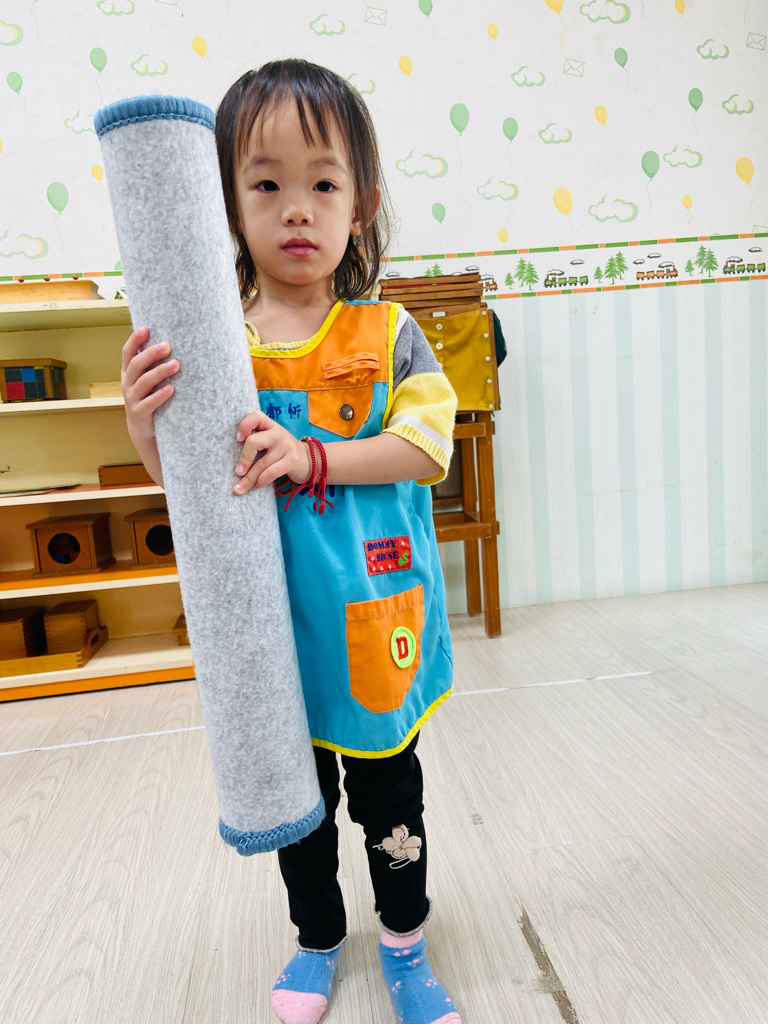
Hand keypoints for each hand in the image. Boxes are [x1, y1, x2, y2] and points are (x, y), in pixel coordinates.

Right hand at [120, 326, 177, 442]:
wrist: (142, 429)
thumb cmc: (149, 398)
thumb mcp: (147, 380)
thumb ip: (152, 365)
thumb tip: (171, 342)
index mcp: (128, 372)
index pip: (127, 353)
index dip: (134, 340)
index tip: (146, 329)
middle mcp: (127, 383)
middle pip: (136, 365)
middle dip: (151, 354)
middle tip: (167, 346)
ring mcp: (132, 398)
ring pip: (143, 382)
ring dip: (159, 372)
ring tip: (175, 365)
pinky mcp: (140, 413)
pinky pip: (149, 403)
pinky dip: (160, 395)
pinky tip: (171, 389)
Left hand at [233, 409, 311, 493]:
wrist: (311, 460)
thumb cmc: (283, 452)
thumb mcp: (272, 442)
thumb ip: (257, 443)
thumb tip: (236, 464)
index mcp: (271, 426)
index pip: (256, 416)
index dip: (244, 425)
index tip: (238, 439)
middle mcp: (279, 433)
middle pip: (254, 442)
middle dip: (244, 459)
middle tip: (238, 473)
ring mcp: (286, 446)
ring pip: (262, 463)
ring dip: (249, 478)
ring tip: (241, 488)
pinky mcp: (292, 460)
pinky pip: (271, 472)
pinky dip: (262, 480)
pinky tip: (258, 484)